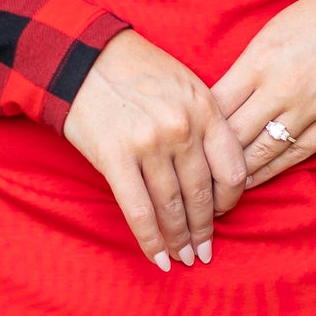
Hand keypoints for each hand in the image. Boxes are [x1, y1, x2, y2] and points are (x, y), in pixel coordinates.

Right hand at [63, 30, 247, 270]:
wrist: (83, 56)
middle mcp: (182, 129)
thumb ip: (206, 121)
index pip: (232, 170)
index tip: (222, 213)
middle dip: (204, 229)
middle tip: (204, 252)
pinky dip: (151, 241)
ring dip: (179, 240)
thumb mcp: (185, 84)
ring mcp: (149, 145)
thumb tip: (218, 170)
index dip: (230, 200)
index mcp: (205, 109)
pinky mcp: (115, 158)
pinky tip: (158, 258)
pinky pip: (139, 212)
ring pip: (171, 208)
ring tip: (183, 258)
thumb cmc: (137, 70)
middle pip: (201, 194)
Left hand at [210, 0, 315, 188]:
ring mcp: (310, 108)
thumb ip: (245, 69)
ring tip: (219, 187)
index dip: (198, 129)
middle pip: (234, 135)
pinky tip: (253, 180)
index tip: (187, 144)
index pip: (216, 106)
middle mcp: (281, 88)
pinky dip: (270, 171)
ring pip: (263, 151)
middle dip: (211, 159)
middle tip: (194, 176)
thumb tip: (216, 103)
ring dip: (237, 173)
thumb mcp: (270, 34)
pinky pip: (296, 155)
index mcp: (259, 61)